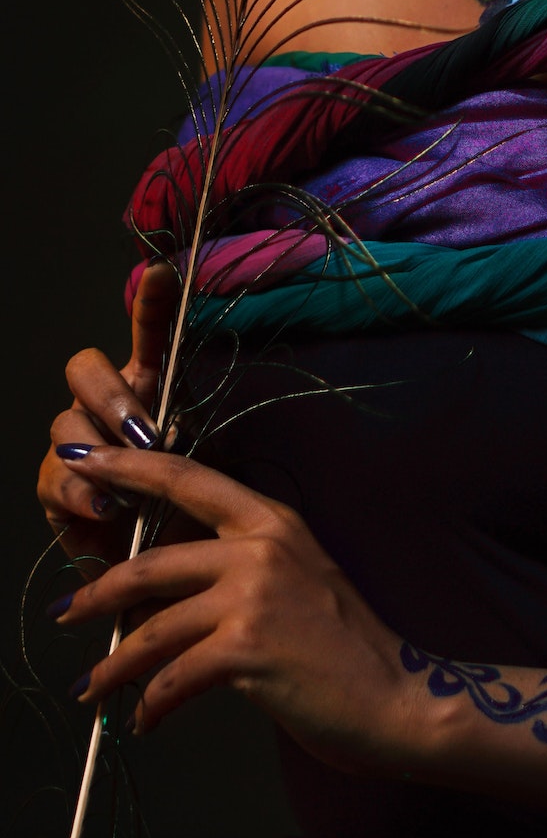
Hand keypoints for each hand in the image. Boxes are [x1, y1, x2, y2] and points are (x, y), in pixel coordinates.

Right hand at [37, 262, 176, 571]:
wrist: (162, 564)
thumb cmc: (184, 503)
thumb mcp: (201, 460)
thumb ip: (184, 434)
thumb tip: (169, 427)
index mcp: (146, 387)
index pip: (146, 335)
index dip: (151, 303)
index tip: (163, 273)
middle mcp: (103, 406)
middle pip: (83, 368)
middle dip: (109, 396)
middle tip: (145, 434)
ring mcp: (74, 444)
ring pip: (64, 425)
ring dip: (98, 452)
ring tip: (127, 485)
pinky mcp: (55, 488)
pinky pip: (54, 478)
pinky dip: (81, 493)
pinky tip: (105, 507)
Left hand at [53, 444, 415, 775]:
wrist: (395, 694)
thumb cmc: (343, 645)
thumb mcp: (293, 582)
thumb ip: (236, 570)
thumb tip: (162, 594)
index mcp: (272, 520)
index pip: (187, 478)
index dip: (129, 466)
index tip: (86, 457)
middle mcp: (260, 547)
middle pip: (151, 563)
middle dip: (97, 593)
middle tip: (65, 611)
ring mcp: (254, 596)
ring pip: (151, 628)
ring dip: (112, 665)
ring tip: (90, 687)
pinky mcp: (247, 649)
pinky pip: (173, 679)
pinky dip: (149, 706)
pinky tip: (145, 721)